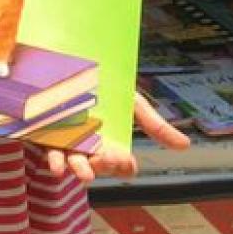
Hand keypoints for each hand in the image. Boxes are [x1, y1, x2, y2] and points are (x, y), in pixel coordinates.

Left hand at [45, 91, 189, 182]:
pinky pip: (49, 152)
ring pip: (75, 163)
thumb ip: (154, 124)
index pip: (122, 164)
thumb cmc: (107, 84)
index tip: (126, 160)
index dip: (124, 166)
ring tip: (85, 173)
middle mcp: (91, 146)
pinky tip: (57, 167)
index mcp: (112, 141)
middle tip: (105, 159)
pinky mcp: (46, 134)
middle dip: (103, 165)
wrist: (74, 60)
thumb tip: (185, 146)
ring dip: (79, 170)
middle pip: (98, 165)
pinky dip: (55, 162)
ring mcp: (68, 142)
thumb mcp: (132, 102)